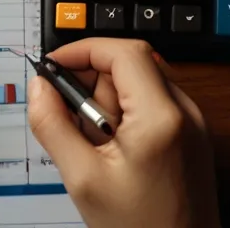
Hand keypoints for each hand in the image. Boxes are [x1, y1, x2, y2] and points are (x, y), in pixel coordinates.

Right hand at [28, 38, 219, 227]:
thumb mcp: (83, 178)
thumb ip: (53, 125)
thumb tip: (38, 87)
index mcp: (162, 117)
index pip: (123, 53)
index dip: (82, 50)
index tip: (51, 66)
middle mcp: (185, 111)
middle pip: (128, 66)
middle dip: (89, 82)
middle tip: (65, 114)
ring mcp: (191, 122)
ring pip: (136, 83)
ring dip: (103, 100)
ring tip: (91, 143)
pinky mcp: (188, 134)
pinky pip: (147, 103)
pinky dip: (120, 114)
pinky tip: (108, 148)